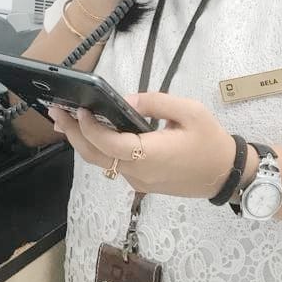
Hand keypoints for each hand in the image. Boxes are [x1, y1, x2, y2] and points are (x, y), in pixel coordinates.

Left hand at [48, 92, 236, 197]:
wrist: (225, 175)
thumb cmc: (211, 141)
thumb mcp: (190, 112)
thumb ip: (156, 103)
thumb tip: (126, 100)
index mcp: (151, 156)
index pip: (109, 145)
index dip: (90, 128)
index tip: (78, 109)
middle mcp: (138, 172)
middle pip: (96, 156)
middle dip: (73, 134)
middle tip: (56, 112)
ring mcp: (138, 180)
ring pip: (101, 163)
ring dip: (82, 141)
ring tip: (65, 120)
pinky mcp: (141, 182)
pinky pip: (113, 165)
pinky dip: (97, 148)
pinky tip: (91, 132)